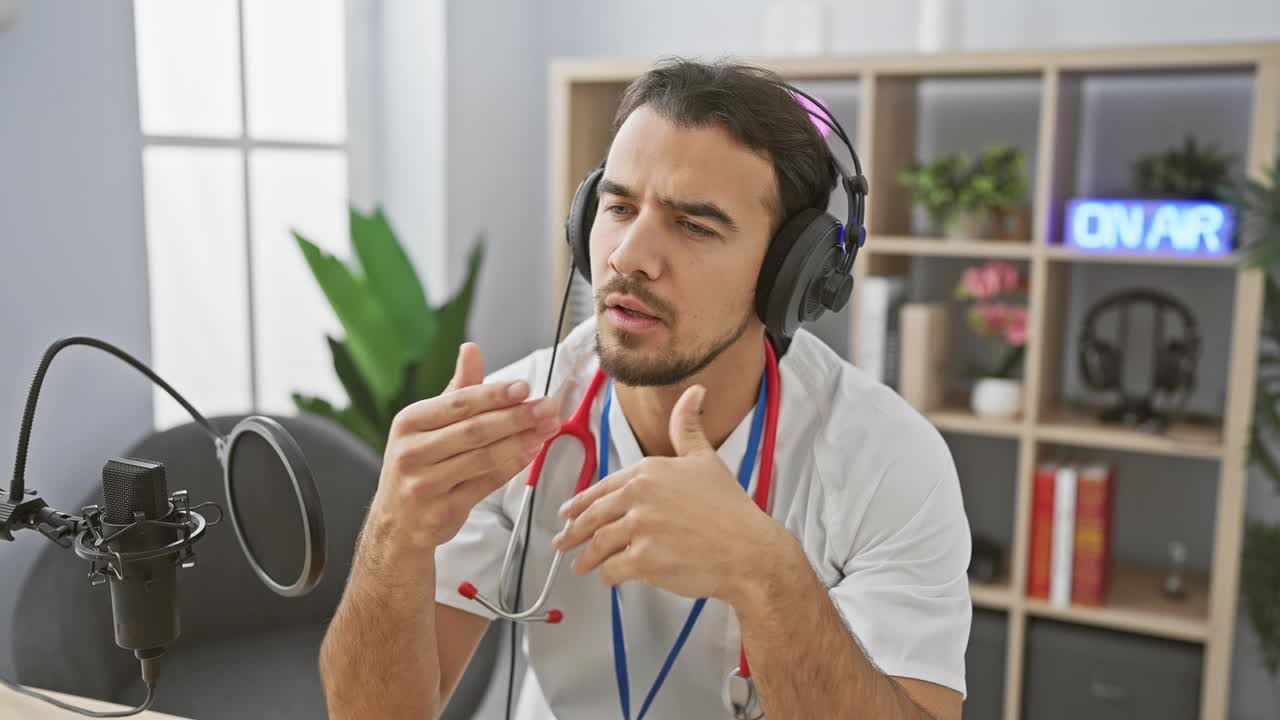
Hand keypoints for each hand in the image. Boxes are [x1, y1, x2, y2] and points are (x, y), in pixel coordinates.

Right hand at [370, 342, 560, 548]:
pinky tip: (531, 451)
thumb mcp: (427, 423)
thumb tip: (471, 349)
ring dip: (521, 441)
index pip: (458, 404)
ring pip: (483, 458)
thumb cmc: (418, 463)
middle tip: (547, 407)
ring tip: (547, 428)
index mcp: (409, 423)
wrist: (397, 522)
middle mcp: (412, 452)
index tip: (525, 387)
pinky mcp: (443, 510)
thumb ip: (457, 389)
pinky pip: (486, 484)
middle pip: (474, 430)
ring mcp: (426, 484)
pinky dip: (512, 466)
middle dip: (517, 417)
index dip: (494, 394)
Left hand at [551, 384, 783, 603]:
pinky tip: (609, 577)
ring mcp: (639, 529)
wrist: (749, 549)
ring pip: (598, 545)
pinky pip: (612, 569)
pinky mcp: (643, 560)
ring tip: (581, 566)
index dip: (582, 502)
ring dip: (586, 558)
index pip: (603, 488)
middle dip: (573, 532)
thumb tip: (694, 392)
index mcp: (648, 471)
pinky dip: (608, 575)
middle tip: (563, 542)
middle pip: (594, 517)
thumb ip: (687, 427)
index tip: (569, 512)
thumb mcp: (706, 458)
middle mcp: (638, 497)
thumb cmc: (730, 509)